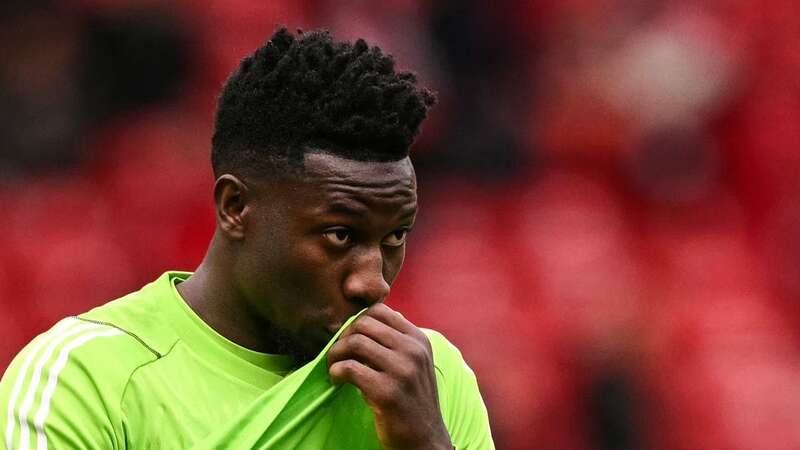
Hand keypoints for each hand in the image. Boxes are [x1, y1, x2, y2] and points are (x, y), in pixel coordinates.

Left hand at [327, 303, 452, 449]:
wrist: (425, 439)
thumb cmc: (412, 400)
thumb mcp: (413, 363)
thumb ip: (396, 340)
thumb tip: (369, 315)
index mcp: (419, 340)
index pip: (380, 310)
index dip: (357, 321)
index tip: (349, 338)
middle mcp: (413, 350)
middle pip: (364, 323)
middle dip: (343, 336)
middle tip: (338, 354)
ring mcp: (402, 370)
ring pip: (355, 343)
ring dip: (336, 354)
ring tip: (334, 367)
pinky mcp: (387, 392)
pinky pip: (350, 368)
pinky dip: (336, 372)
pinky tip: (337, 380)